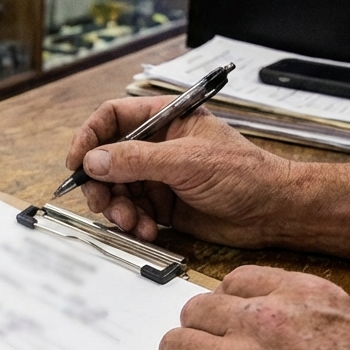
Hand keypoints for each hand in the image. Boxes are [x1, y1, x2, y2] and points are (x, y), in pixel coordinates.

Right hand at [64, 96, 295, 246]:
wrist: (272, 212)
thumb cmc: (244, 174)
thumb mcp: (186, 161)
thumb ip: (137, 159)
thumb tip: (94, 160)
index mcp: (164, 119)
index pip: (112, 118)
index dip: (89, 137)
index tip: (77, 161)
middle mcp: (157, 145)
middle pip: (107, 158)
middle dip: (101, 184)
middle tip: (102, 204)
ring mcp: (158, 176)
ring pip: (117, 190)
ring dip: (118, 209)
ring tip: (133, 223)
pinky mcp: (163, 205)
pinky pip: (133, 213)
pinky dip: (135, 224)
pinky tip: (149, 231)